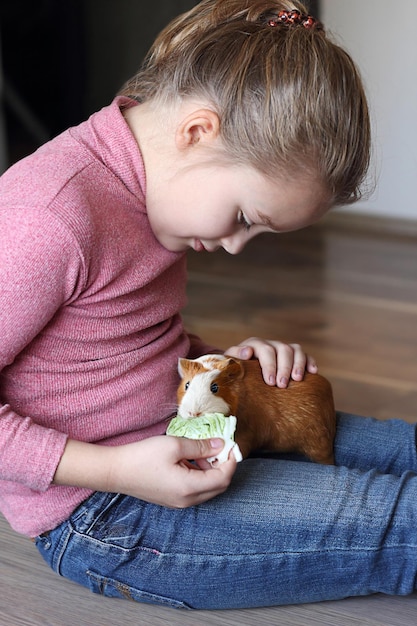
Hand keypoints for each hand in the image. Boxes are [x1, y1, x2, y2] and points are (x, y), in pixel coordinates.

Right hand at [54, 436, 236, 508]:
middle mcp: (187, 500)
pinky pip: (195, 490)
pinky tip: (190, 460)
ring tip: (202, 451)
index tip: (232, 444)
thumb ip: (200, 447)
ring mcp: (179, 503)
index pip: (223, 478)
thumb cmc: (143, 456)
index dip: (231, 461)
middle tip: (221, 447)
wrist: (115, 471)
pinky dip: (199, 475)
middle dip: (224, 466)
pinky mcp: (171, 500)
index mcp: (190, 488)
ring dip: (211, 470)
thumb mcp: (174, 445)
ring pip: (207, 489)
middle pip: (218, 486)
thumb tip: (221, 444)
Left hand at [224, 337, 316, 387]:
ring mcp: (284, 349)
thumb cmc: (238, 370)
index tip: (270, 382)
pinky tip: (313, 372)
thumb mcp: (232, 363)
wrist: (244, 372)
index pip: (265, 350)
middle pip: (283, 349)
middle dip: (284, 367)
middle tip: (282, 385)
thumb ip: (235, 356)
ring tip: (297, 380)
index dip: (269, 365)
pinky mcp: (294, 356)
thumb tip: (247, 352)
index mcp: (255, 344)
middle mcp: (271, 344)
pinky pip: (306, 355)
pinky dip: (310, 362)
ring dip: (298, 364)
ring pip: (296, 350)